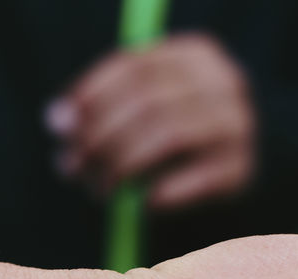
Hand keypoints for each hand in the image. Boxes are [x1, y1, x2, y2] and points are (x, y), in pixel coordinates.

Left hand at [45, 34, 255, 208]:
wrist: (223, 176)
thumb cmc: (164, 141)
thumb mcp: (131, 117)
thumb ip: (94, 114)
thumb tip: (56, 120)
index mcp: (195, 55)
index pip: (134, 66)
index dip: (91, 96)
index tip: (59, 126)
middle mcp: (224, 81)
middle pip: (148, 100)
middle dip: (100, 136)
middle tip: (72, 166)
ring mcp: (238, 123)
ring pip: (168, 135)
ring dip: (123, 166)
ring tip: (100, 189)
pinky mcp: (241, 167)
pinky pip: (193, 178)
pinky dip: (160, 192)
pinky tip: (142, 203)